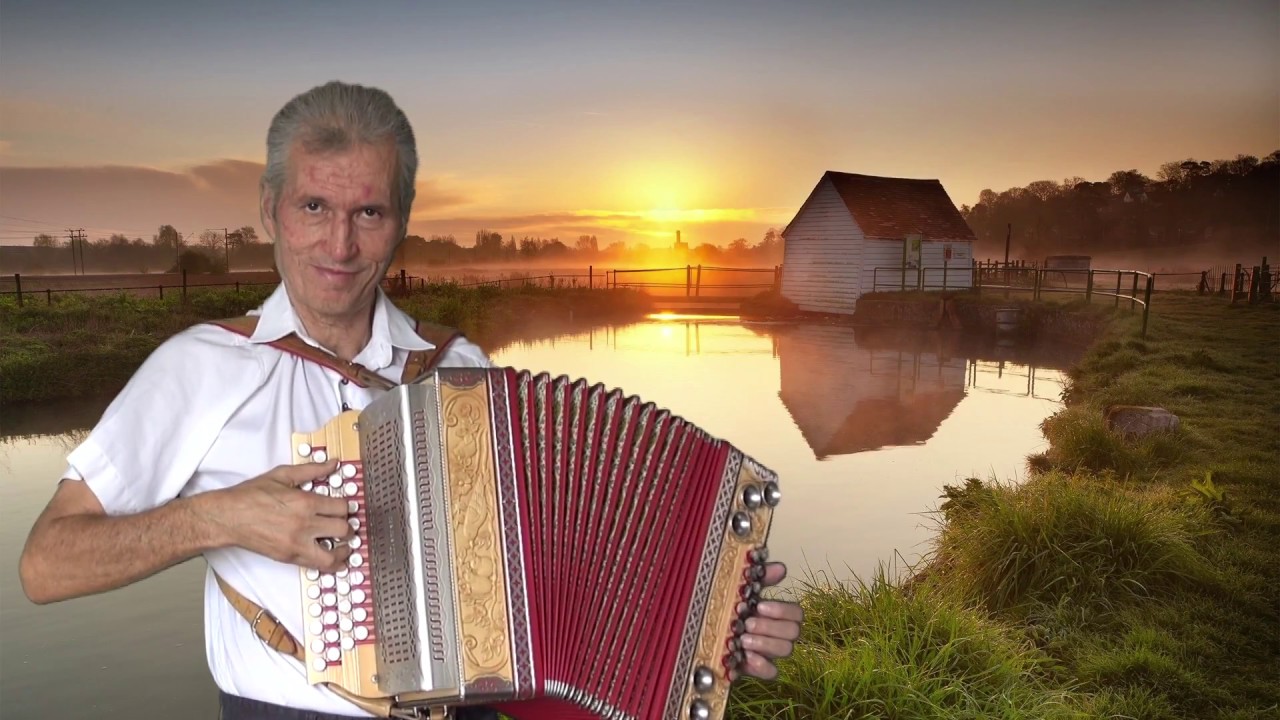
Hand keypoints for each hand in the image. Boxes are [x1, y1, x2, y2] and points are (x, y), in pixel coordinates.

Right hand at [196, 459, 353, 572]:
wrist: (227, 517)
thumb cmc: (250, 496)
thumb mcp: (282, 475)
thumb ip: (311, 470)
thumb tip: (332, 464)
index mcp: (305, 502)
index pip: (342, 507)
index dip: (348, 507)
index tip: (345, 507)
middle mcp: (304, 525)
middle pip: (343, 530)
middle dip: (349, 527)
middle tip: (347, 525)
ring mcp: (296, 544)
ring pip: (333, 556)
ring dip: (343, 551)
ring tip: (344, 546)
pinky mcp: (288, 557)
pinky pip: (316, 566)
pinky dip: (328, 564)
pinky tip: (330, 557)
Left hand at [732, 562, 802, 680]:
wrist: (702, 633)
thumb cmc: (726, 607)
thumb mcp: (740, 588)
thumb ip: (760, 577)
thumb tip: (781, 568)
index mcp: (776, 614)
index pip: (797, 613)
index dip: (782, 610)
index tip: (760, 606)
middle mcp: (778, 633)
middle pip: (793, 632)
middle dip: (771, 627)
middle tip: (748, 624)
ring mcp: (770, 652)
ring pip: (785, 650)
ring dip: (765, 644)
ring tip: (743, 639)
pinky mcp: (758, 669)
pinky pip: (772, 672)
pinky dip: (761, 666)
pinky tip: (746, 657)